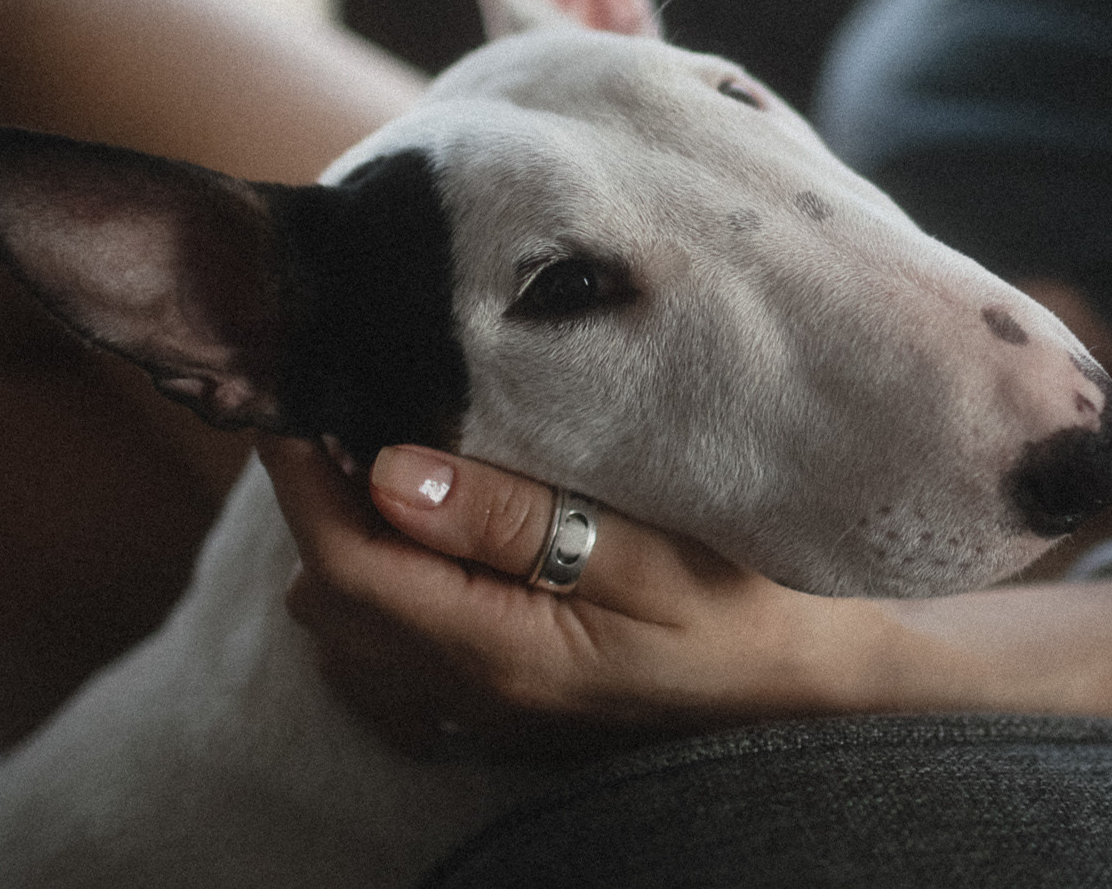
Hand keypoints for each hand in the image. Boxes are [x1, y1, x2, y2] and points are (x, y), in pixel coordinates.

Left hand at [256, 438, 1111, 760]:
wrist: (817, 692)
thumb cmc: (752, 609)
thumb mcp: (652, 553)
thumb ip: (514, 518)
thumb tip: (389, 473)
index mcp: (498, 651)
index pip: (346, 565)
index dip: (302, 480)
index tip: (293, 395)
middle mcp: (470, 695)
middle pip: (329, 600)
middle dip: (315, 504)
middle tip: (336, 410)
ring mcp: (482, 715)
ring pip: (352, 636)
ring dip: (346, 548)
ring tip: (377, 463)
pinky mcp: (501, 714)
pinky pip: (390, 667)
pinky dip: (377, 599)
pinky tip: (420, 547)